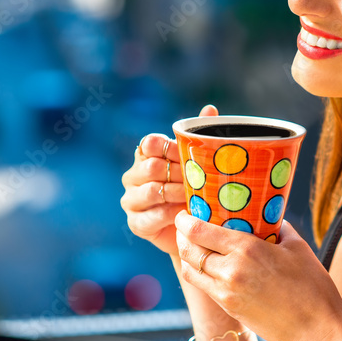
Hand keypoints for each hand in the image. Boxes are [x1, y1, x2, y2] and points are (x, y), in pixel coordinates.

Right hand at [121, 105, 217, 256]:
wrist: (192, 230)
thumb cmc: (195, 191)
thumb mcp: (199, 164)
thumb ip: (201, 137)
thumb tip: (210, 109)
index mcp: (146, 156)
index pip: (149, 143)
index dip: (170, 148)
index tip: (189, 156)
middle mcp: (133, 176)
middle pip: (151, 166)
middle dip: (178, 173)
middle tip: (197, 180)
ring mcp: (131, 200)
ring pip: (150, 191)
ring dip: (176, 193)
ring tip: (192, 197)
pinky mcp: (136, 223)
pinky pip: (151, 216)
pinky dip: (169, 215)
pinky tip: (183, 214)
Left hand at [173, 210, 341, 340]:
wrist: (315, 328)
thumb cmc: (312, 286)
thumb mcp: (297, 246)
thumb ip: (278, 228)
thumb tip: (269, 217)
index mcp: (247, 249)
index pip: (199, 231)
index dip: (185, 220)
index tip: (184, 214)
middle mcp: (231, 271)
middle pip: (189, 250)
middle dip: (182, 236)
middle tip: (185, 227)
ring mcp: (226, 292)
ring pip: (190, 270)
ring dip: (186, 256)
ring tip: (192, 246)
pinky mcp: (229, 308)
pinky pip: (203, 286)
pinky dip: (198, 273)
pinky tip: (206, 266)